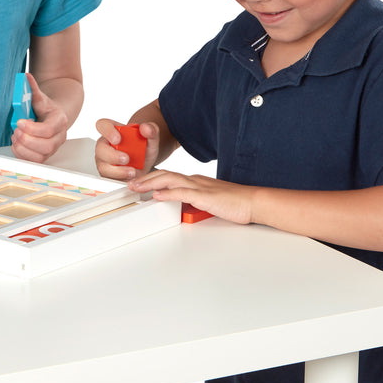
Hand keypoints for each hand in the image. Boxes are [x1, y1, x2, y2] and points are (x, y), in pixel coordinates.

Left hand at [11, 73, 68, 162]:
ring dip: (24, 148)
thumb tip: (25, 77)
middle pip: (47, 146)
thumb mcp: (40, 97)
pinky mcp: (45, 155)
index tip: (19, 121)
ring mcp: (53, 148)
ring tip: (15, 136)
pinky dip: (22, 155)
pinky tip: (17, 144)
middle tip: (16, 131)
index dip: (32, 128)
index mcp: (60, 121)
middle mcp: (60, 137)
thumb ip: (32, 88)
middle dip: (27, 140)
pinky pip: (35, 162)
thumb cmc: (46, 108)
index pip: (48, 130)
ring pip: (41, 156)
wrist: (53, 117)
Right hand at [94, 118, 160, 179]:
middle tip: (126, 158)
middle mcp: (105, 145)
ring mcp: (104, 160)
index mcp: (113, 130)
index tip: (118, 138)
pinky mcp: (107, 174)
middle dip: (112, 155)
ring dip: (117, 170)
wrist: (145, 164)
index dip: (107, 131)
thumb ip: (151, 130)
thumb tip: (145, 128)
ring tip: (132, 171)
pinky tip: (130, 177)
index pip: (103, 125)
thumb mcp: (151, 138)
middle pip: (100, 148)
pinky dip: (120, 179)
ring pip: (103, 166)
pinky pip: (109, 178)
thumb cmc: (143, 148)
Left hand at [129, 170, 254, 224]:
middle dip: (145, 179)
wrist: (252, 201)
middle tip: (130, 183)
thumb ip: (194, 202)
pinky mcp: (205, 196)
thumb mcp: (208, 202)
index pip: (169, 176)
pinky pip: (183, 192)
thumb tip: (181, 207)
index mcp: (195, 181)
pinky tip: (157, 195)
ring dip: (150, 183)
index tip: (139, 182)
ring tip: (136, 187)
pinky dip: (168, 193)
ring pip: (170, 180)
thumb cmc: (235, 203)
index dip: (152, 178)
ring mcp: (199, 186)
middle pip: (165, 175)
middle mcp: (195, 180)